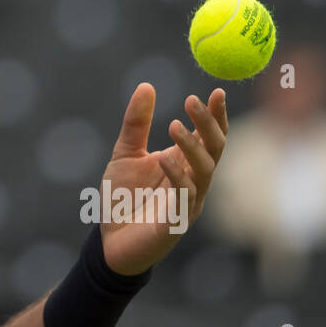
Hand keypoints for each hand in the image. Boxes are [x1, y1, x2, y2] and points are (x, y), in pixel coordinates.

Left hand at [98, 83, 227, 275]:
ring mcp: (188, 203)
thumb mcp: (125, 153)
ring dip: (193, 147)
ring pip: (205, 172)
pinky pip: (184, 198)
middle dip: (209, 124)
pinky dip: (177, 177)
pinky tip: (163, 158)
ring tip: (175, 125)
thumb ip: (136, 123)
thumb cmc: (122, 197)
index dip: (216, 115)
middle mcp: (193, 181)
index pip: (209, 136)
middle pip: (214, 149)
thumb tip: (147, 85)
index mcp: (184, 164)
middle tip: (194, 100)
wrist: (108, 241)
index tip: (217, 90)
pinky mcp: (175, 223)